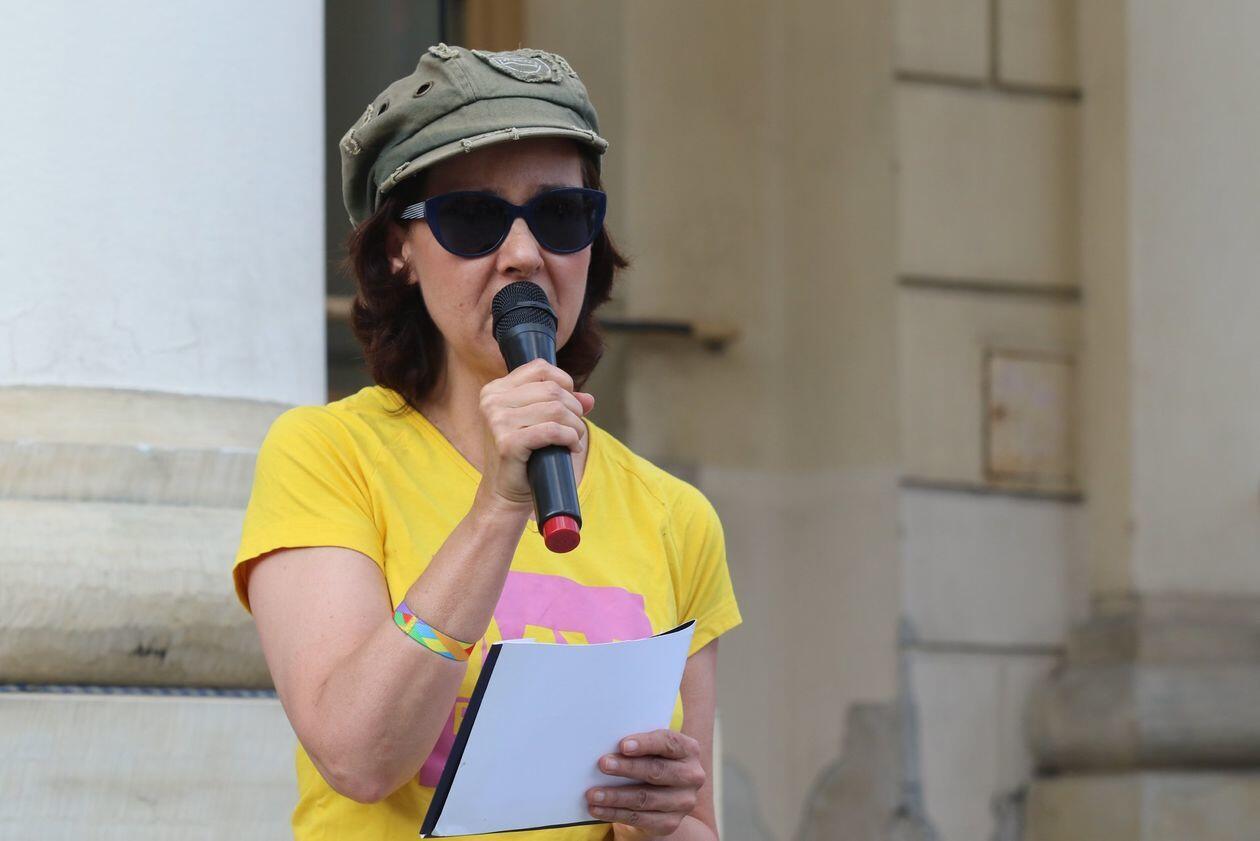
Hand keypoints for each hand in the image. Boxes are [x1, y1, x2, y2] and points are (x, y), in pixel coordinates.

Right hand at [476, 358, 594, 512]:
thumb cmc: (523, 457)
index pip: (539, 368)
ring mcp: (497, 421)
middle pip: (552, 390)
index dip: (564, 383)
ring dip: (575, 426)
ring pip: (556, 409)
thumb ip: (562, 406)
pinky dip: (569, 438)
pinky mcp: (507, 442)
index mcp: (495, 390)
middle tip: (575, 429)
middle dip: (574, 409)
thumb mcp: (539, 424)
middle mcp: (492, 401)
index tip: (570, 405)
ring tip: (574, 440)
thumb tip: (589, 399)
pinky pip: (552, 430)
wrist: (504, 494)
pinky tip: (571, 448)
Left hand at [586, 730, 705, 835]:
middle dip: (628, 768)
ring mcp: (683, 802)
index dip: (646, 743)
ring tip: (593, 793)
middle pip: (657, 771)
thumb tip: (606, 742)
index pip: (669, 742)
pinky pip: (639, 818)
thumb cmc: (650, 763)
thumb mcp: (651, 751)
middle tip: (603, 764)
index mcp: (689, 750)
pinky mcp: (670, 823)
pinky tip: (598, 809)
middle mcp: (692, 776)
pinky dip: (614, 813)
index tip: (622, 745)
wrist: (660, 800)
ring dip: (615, 796)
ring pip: (645, 798)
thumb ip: (638, 745)